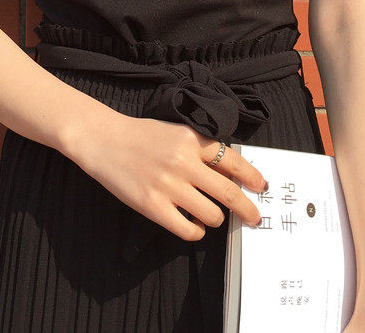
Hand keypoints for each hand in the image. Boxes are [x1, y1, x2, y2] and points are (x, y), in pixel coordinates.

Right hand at [71, 111, 265, 241]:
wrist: (103, 139)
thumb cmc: (140, 135)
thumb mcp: (175, 133)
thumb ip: (200, 150)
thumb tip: (230, 175)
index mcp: (192, 140)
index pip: (233, 160)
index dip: (252, 176)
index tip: (261, 187)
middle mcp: (184, 162)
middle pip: (229, 192)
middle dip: (247, 209)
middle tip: (254, 217)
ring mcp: (168, 185)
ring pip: (212, 214)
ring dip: (215, 218)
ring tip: (207, 214)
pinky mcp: (153, 206)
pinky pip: (189, 230)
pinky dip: (196, 231)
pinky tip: (192, 224)